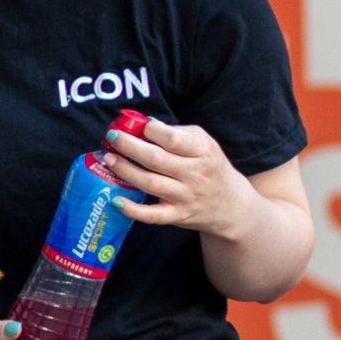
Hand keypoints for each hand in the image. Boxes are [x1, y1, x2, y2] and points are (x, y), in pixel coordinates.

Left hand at [107, 113, 256, 240]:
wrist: (230, 204)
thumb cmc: (211, 166)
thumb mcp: (205, 143)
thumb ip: (178, 132)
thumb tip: (144, 124)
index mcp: (202, 151)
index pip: (173, 139)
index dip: (151, 130)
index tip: (138, 126)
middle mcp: (195, 174)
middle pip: (156, 159)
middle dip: (129, 146)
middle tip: (112, 137)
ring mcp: (186, 197)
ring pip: (150, 183)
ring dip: (125, 170)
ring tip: (109, 158)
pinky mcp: (178, 216)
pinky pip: (153, 216)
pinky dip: (133, 209)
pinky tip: (116, 200)